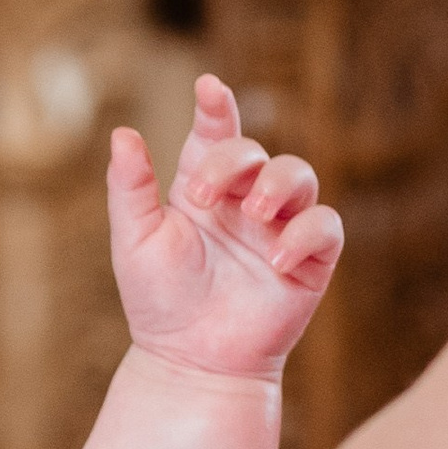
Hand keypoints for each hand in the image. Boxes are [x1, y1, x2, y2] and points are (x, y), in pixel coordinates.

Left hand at [108, 77, 340, 381]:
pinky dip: (304, 234)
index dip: (216, 107)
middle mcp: (244, 201)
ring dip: (278, 185)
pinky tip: (276, 260)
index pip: (215, 136)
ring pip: (301, 176)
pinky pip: (325, 227)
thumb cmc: (160, 300)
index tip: (208, 88)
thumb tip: (123, 133)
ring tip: (254, 215)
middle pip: (257, 151)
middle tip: (204, 197)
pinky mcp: (309, 261)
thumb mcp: (135, 240)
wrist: (191, 361)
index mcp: (202, 189)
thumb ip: (130, 188)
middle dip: (234, 161)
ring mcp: (279, 228)